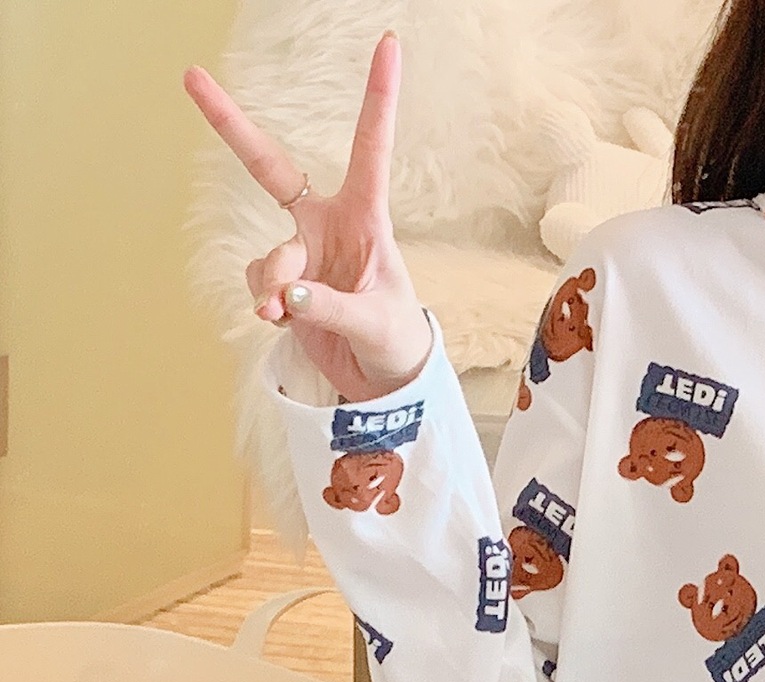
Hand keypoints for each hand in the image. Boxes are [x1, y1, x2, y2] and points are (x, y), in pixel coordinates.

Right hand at [185, 33, 432, 401]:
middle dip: (229, 125)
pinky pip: (260, 286)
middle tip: (189, 76)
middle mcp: (328, 224)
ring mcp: (302, 252)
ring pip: (267, 257)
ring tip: (285, 312)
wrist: (385, 378)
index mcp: (366, 217)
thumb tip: (287, 295)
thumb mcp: (375, 323)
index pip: (370, 148)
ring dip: (272, 286)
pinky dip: (266, 304)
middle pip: (268, 166)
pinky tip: (281, 320)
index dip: (378, 97)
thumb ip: (331, 306)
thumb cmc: (396, 340)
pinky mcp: (284, 283)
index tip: (389, 43)